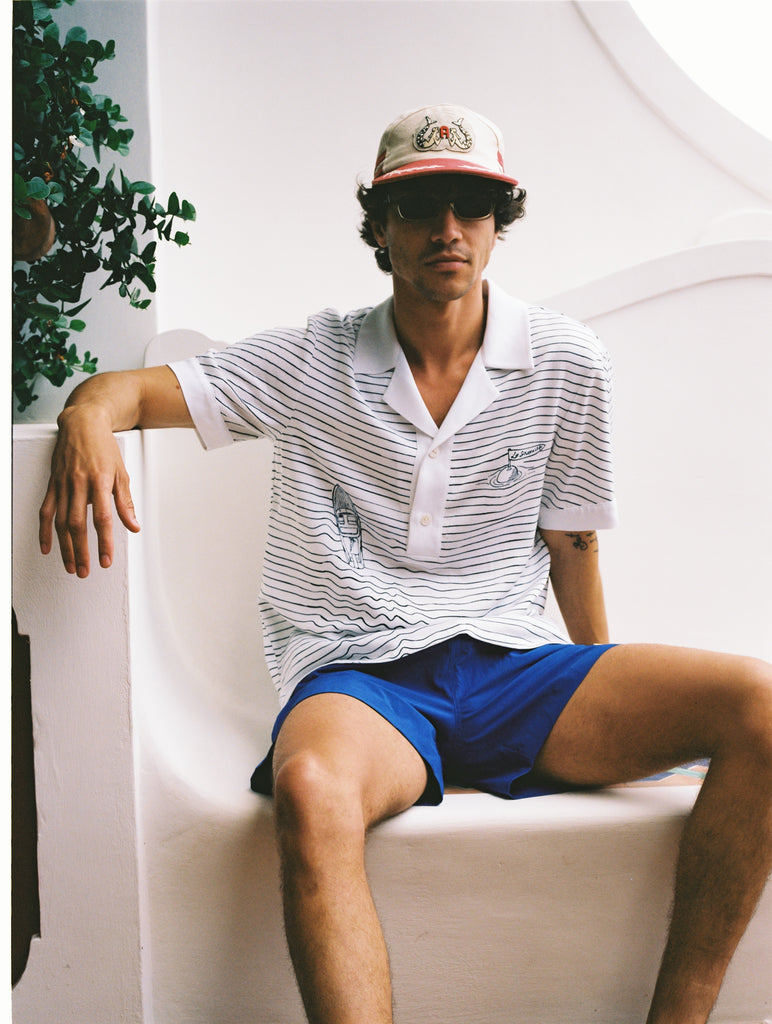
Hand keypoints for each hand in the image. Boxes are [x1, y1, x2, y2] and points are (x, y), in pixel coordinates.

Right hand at [39, 404, 140, 577]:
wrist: (83, 423)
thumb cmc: (104, 447)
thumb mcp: (122, 472)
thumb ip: (125, 502)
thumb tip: (134, 526)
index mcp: (100, 481)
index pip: (103, 519)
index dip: (104, 542)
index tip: (106, 560)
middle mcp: (79, 484)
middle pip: (78, 525)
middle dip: (81, 552)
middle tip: (85, 571)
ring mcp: (63, 484)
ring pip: (60, 522)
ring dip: (65, 547)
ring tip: (71, 566)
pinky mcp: (53, 484)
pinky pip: (46, 511)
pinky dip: (44, 531)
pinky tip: (47, 548)